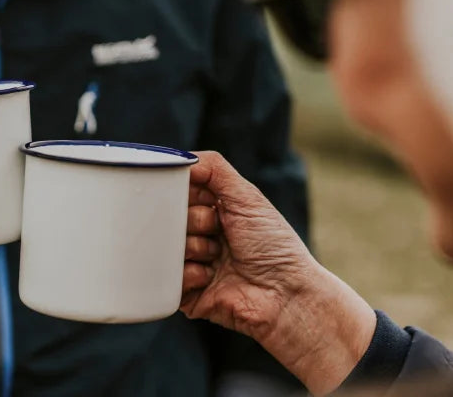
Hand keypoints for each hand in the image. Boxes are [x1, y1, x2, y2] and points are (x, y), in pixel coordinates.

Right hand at [180, 152, 375, 395]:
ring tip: (219, 257)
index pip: (178, 193)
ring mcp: (190, 264)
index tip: (205, 200)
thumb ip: (214, 169)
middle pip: (168, 217)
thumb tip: (181, 158)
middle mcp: (199, 236)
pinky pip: (168, 276)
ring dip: (195, 248)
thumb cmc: (274, 245)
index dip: (185, 194)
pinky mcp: (184, 293)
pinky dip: (191, 274)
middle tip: (217, 230)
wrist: (286, 295)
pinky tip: (212, 278)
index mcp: (212, 211)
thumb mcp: (246, 197)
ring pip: (166, 246)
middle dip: (194, 221)